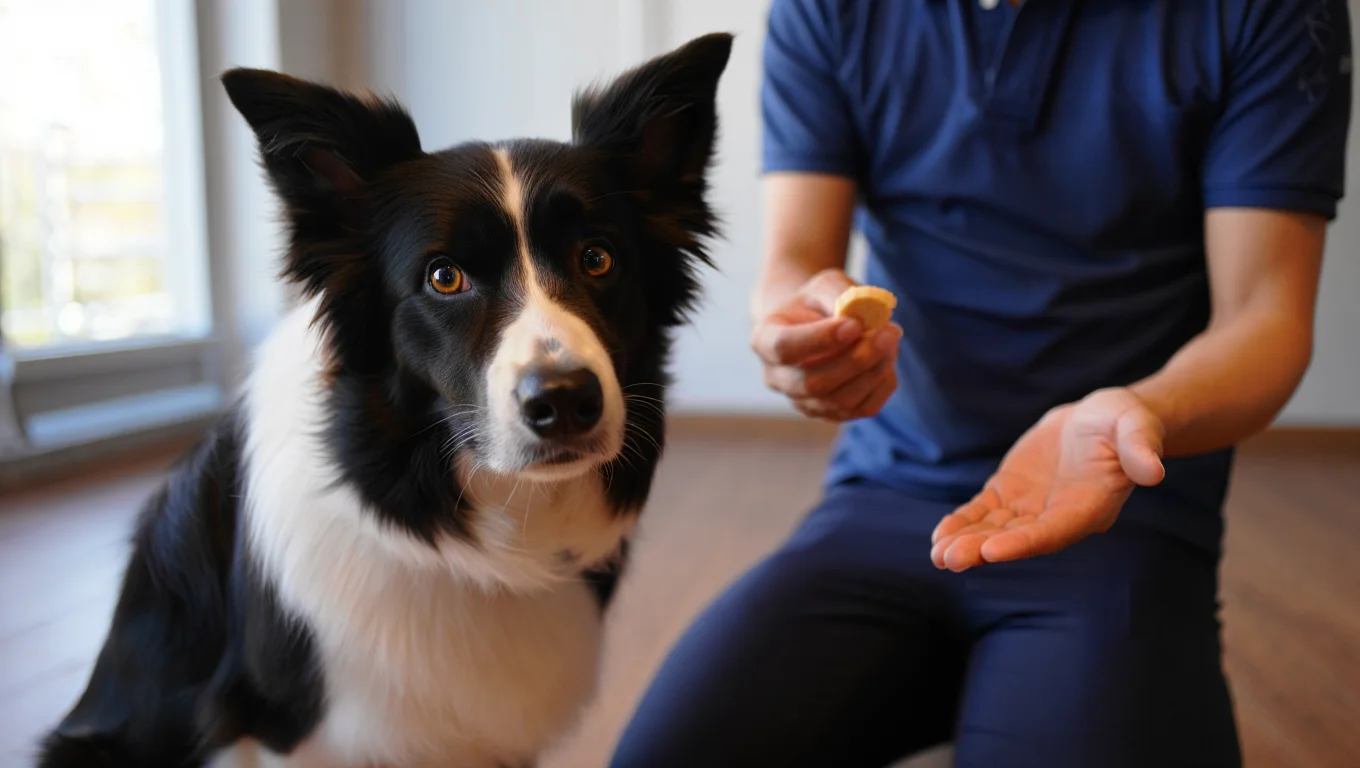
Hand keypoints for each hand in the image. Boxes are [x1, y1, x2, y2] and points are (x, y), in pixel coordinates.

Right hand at [750, 269, 902, 421]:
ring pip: (841, 400)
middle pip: (813, 383)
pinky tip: (887, 360)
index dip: (820, 339)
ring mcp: (801, 401)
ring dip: (875, 370)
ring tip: (891, 338)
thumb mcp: (825, 285)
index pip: (784, 348)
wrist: (814, 324)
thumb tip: (867, 318)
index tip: (854, 325)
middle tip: (888, 333)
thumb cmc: (817, 302)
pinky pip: (862, 409)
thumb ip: (841, 295)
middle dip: (856, 360)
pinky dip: (882, 384)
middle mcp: (777, 377)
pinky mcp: (829, 413)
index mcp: (765, 339)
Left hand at [929, 388, 1166, 571]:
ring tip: (937, 554)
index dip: (1022, 542)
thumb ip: (1141, 447)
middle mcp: (1057, 515)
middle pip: (1017, 538)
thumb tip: (1154, 471)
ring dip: (966, 541)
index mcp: (1089, 506)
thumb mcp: (1136, 426)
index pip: (1053, 531)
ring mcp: (1032, 506)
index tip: (991, 551)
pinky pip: (984, 512)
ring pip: (995, 529)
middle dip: (983, 549)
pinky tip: (940, 535)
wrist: (1102, 419)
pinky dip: (963, 521)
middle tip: (950, 559)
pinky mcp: (1012, 492)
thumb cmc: (1125, 422)